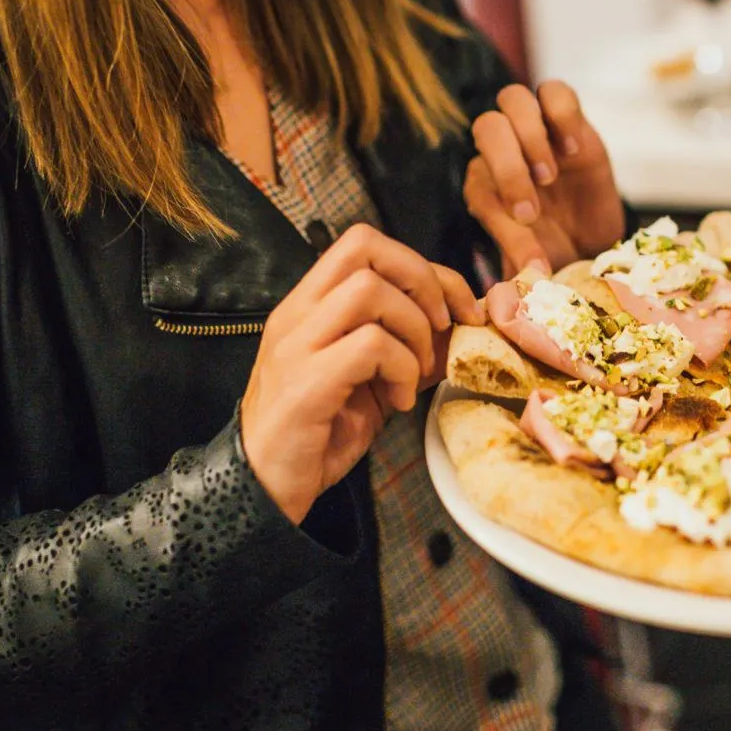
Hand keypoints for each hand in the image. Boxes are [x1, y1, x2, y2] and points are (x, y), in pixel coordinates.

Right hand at [240, 224, 484, 522]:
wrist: (266, 486)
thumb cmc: (320, 431)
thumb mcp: (373, 381)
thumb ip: (409, 346)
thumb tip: (464, 324)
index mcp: (310, 304)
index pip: (366, 244)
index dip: (424, 267)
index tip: (457, 309)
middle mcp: (297, 312)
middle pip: (366, 246)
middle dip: (423, 280)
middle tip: (443, 327)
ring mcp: (296, 344)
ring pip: (370, 291)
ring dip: (413, 331)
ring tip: (415, 374)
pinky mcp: (305, 382)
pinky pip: (370, 346)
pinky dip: (402, 370)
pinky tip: (399, 402)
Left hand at [464, 81, 626, 275]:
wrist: (595, 240)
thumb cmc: (556, 252)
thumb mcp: (536, 262)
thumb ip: (519, 264)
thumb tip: (510, 285)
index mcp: (485, 186)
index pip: (479, 181)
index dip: (501, 207)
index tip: (531, 233)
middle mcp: (503, 152)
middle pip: (487, 128)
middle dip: (509, 167)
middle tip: (536, 205)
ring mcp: (535, 129)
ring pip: (512, 100)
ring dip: (531, 138)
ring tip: (552, 175)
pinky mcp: (568, 116)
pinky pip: (554, 90)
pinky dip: (562, 114)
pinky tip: (574, 150)